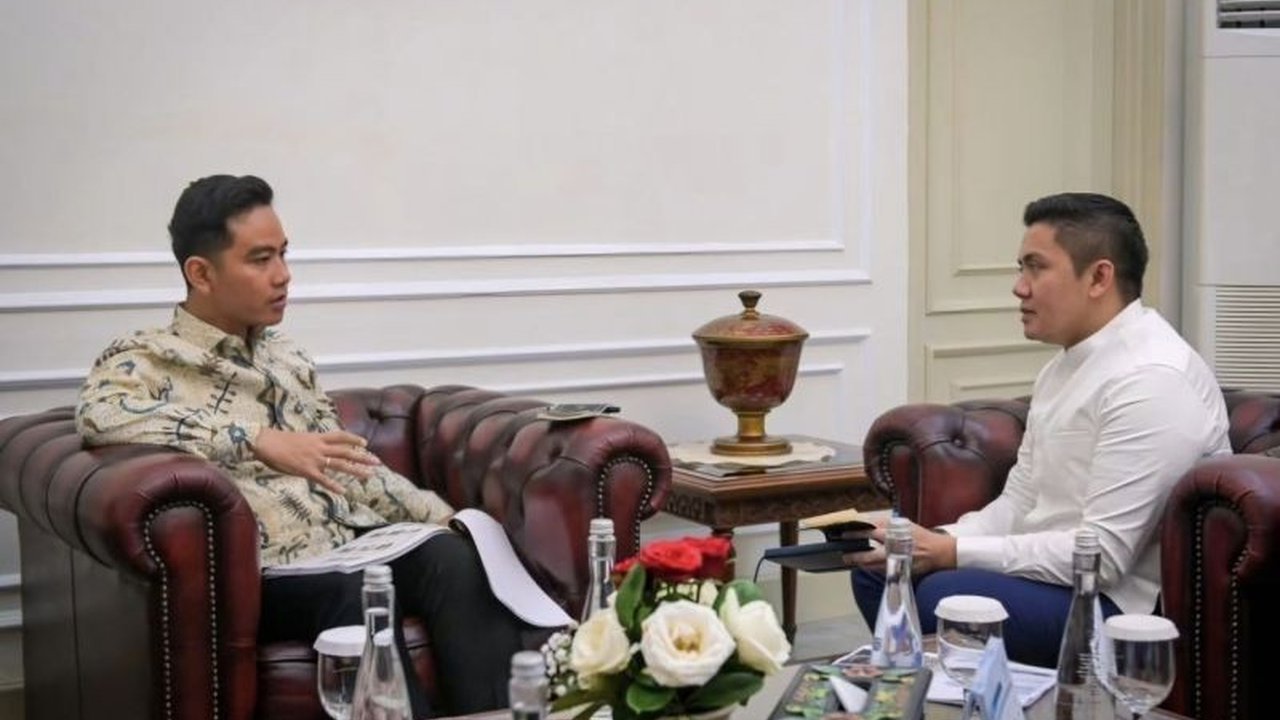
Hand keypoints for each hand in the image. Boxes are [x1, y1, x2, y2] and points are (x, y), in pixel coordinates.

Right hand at [250, 428, 380, 494]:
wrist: (266, 442)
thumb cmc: (279, 440)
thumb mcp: (300, 438)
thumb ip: (311, 443)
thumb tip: (318, 447)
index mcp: (317, 437)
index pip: (340, 436)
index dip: (354, 438)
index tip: (365, 442)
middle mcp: (319, 447)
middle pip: (346, 451)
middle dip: (363, 456)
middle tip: (377, 462)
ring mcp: (314, 459)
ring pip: (340, 464)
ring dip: (356, 470)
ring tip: (369, 475)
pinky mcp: (306, 470)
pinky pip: (323, 479)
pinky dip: (333, 485)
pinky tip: (344, 491)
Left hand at [841, 518, 956, 575]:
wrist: (939, 552)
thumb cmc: (921, 536)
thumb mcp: (904, 524)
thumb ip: (887, 524)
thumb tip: (869, 523)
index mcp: (894, 534)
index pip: (870, 532)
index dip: (856, 533)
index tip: (845, 533)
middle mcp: (894, 549)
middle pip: (868, 553)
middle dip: (854, 555)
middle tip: (844, 554)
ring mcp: (896, 561)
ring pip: (873, 565)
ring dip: (860, 563)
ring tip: (850, 560)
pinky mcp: (900, 570)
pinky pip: (881, 571)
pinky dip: (871, 568)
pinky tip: (865, 566)